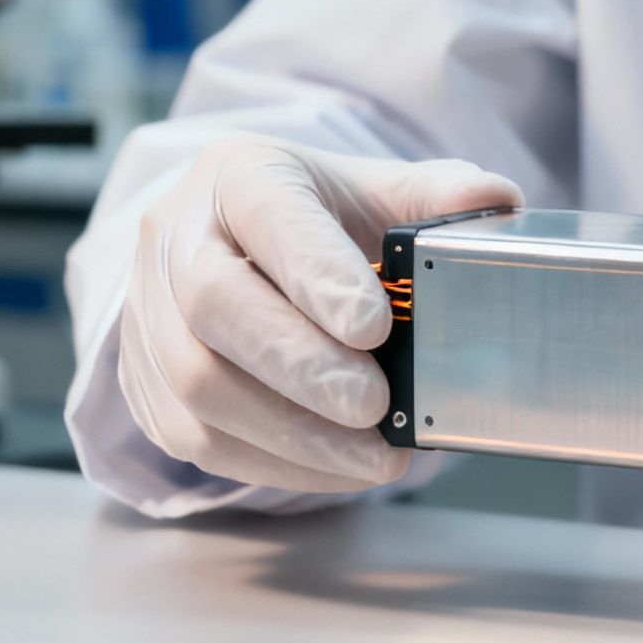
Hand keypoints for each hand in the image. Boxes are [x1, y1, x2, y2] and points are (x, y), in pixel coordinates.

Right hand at [119, 136, 521, 491]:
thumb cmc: (311, 221)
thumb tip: (498, 203)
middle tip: (374, 407)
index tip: (376, 327)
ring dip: (291, 431)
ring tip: (372, 456)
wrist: (230, 249)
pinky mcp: (144, 384)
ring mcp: (146, 314)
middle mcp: (174, 238)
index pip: (268, 215)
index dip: (318, 274)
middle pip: (215, 305)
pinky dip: (273, 462)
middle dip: (301, 366)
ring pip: (197, 383)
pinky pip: (195, 437)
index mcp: (237, 176)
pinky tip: (335, 467)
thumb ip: (435, 197)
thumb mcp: (370, 190)